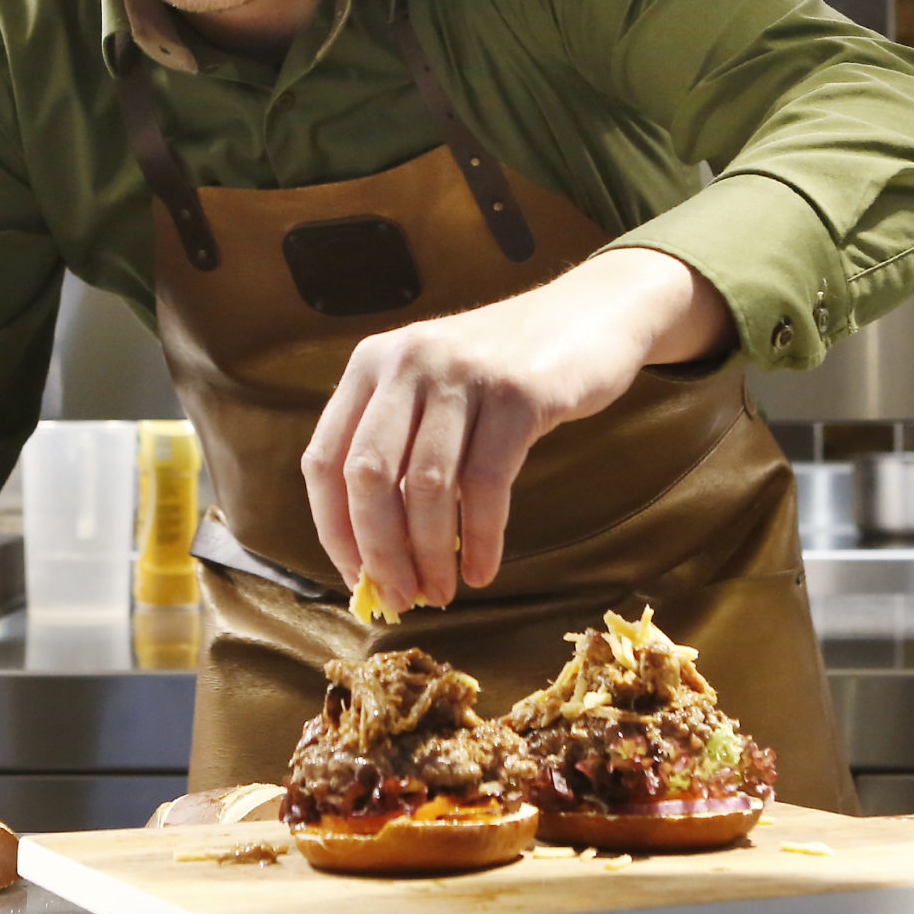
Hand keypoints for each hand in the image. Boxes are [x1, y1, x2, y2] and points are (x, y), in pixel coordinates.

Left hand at [301, 247, 734, 609]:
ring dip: (429, 555)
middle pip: (368, 478)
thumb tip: (374, 560)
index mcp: (370, 364)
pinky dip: (481, 540)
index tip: (355, 578)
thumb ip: (399, 453)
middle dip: (379, 551)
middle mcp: (407, 361)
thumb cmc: (501, 373)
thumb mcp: (433, 389)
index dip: (334, 530)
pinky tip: (482, 570)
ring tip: (440, 593)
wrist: (589, 315)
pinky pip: (486, 485)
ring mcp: (463, 374)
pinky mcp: (519, 394)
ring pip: (425, 487)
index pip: (324, 461)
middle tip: (399, 598)